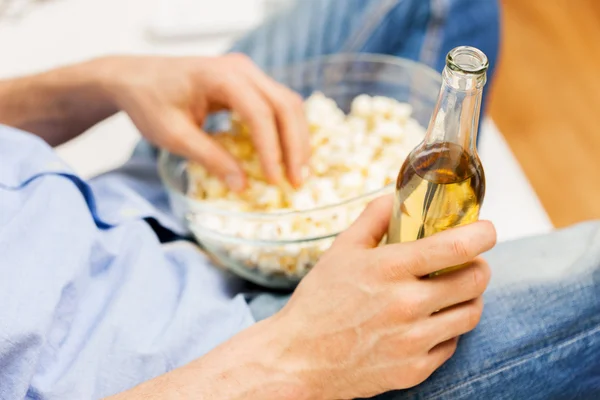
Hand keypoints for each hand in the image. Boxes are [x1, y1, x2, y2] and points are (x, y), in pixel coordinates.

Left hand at [100, 54, 309, 189]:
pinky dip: (287, 129)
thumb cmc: (149, 103)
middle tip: (298, 180)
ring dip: (296, 138)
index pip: (260, 113)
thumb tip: (242, 186)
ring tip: (298, 171)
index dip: (272, 149)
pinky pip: (278, 104)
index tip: (275, 180)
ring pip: (288, 104)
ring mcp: (247, 72)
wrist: (135, 79)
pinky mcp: (248, 82)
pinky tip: (288, 154)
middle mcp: (241, 69)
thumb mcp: (174, 137)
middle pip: (285, 105)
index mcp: (220, 76)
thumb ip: (210, 158)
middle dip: (295, 145)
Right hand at [108, 196, 495, 399]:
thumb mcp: (341, 250)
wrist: (299, 358)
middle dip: (478, 266)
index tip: (487, 229)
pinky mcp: (414, 369)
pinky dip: (447, 328)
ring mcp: (412, 341)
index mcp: (388, 270)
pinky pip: (451, 343)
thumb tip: (398, 197)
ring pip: (470, 314)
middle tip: (466, 262)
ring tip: (451, 291)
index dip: (482, 234)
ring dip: (468, 297)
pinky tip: (428, 320)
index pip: (455, 247)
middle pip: (475, 280)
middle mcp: (406, 305)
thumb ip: (373, 219)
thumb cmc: (318, 301)